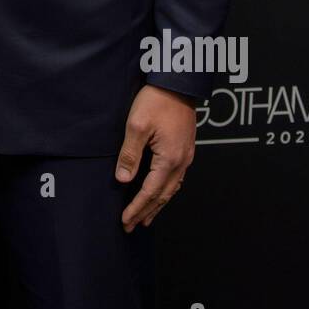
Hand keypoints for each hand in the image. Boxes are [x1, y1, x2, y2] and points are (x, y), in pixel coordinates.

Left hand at [116, 84, 195, 231]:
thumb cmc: (157, 100)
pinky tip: (161, 192)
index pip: (150, 192)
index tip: (125, 221)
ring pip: (172, 189)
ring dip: (158, 204)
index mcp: (169, 159)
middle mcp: (181, 162)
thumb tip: (122, 179)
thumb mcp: (137, 125)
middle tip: (132, 226)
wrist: (178, 82)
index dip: (136, 208)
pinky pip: (176, 178)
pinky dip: (166, 190)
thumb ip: (129, 155)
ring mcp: (186, 156)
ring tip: (147, 216)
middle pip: (163, 195)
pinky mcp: (185, 148)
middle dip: (147, 212)